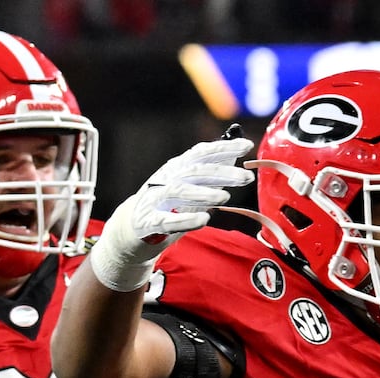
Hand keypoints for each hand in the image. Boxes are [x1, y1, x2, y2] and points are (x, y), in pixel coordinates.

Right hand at [89, 132, 254, 290]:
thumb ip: (210, 171)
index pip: (201, 153)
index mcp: (177, 168)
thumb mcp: (190, 186)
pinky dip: (186, 219)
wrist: (133, 229)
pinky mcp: (149, 222)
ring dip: (204, 193)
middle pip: (194, 171)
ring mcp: (155, 199)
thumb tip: (235, 152)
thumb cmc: (168, 205)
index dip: (223, 148)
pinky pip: (167, 220)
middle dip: (222, 173)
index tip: (247, 145)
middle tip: (246, 177)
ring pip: (179, 191)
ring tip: (225, 196)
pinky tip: (204, 219)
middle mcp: (166, 179)